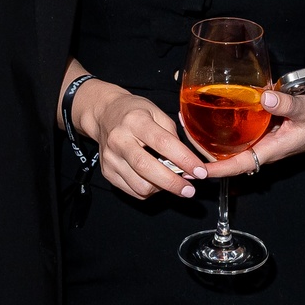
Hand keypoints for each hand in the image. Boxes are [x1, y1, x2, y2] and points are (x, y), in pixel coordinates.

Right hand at [76, 80, 203, 199]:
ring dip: (160, 188)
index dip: (184, 160)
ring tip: (168, 180)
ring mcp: (111, 158)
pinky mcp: (107, 172)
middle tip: (189, 190)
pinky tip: (153, 179)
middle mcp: (120, 140)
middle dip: (172, 183)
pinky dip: (148, 190)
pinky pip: (133, 191)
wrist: (104, 114)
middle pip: (147, 168)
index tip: (200, 172)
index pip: (163, 143)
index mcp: (136, 121)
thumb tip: (188, 164)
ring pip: (140, 185)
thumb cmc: (135, 112)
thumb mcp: (157, 113)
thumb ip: (172, 136)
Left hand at [193, 88, 304, 178]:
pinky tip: (213, 119)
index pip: (237, 165)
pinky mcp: (267, 133)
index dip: (215, 169)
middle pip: (228, 158)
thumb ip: (285, 104)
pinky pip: (241, 137)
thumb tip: (263, 97)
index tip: (195, 168)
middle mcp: (264, 149)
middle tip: (181, 140)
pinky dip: (225, 131)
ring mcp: (264, 142)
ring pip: (233, 148)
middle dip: (204, 153)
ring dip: (211, 142)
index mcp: (271, 150)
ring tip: (189, 127)